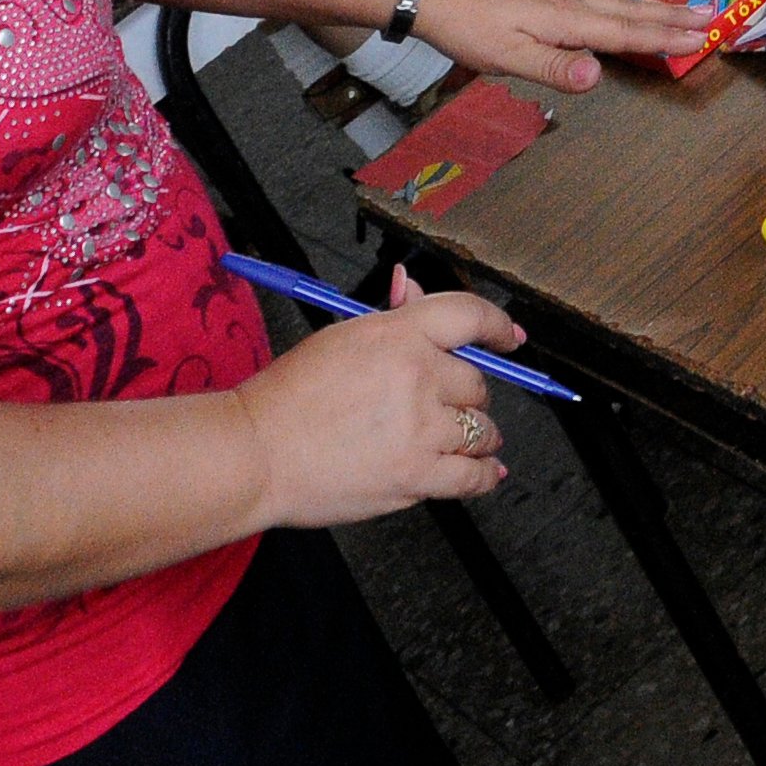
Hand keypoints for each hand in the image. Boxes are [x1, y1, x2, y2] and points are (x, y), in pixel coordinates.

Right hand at [234, 271, 515, 524]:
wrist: (256, 452)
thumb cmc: (287, 396)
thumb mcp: (341, 338)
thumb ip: (390, 318)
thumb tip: (414, 289)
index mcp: (398, 334)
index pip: (469, 316)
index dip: (498, 326)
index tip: (510, 337)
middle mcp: (417, 376)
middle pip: (476, 382)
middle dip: (467, 393)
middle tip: (449, 403)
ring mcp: (420, 429)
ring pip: (481, 429)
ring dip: (478, 434)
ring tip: (466, 439)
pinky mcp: (416, 476)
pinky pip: (474, 476)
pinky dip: (485, 473)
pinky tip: (487, 469)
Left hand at [410, 0, 709, 92]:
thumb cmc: (467, 26)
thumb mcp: (508, 57)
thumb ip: (555, 67)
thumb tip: (598, 77)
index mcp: (567, 18)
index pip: (627, 32)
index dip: (666, 37)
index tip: (703, 36)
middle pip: (630, 11)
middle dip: (672, 16)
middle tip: (711, 16)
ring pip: (615, 1)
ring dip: (651, 7)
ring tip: (679, 9)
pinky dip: (622, 3)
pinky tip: (618, 5)